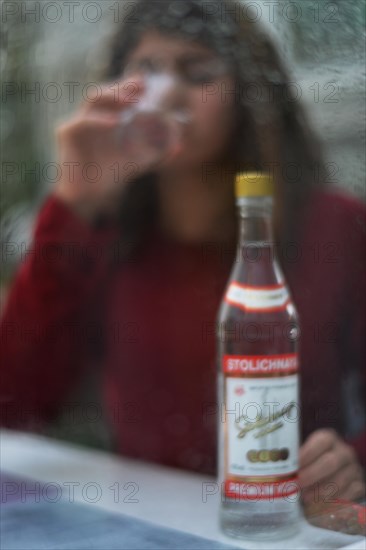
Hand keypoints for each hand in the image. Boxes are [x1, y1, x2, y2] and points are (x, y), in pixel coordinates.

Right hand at [54, 75, 180, 222]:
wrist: (90, 194)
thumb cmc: (110, 174)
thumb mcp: (138, 161)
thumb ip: (156, 152)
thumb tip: (179, 147)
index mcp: (105, 118)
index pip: (116, 96)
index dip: (128, 86)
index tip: (145, 83)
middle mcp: (90, 116)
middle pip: (105, 92)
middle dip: (122, 87)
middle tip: (141, 87)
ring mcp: (77, 122)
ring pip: (92, 99)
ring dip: (112, 96)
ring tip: (130, 100)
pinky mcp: (66, 132)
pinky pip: (82, 121)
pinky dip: (99, 120)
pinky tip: (116, 122)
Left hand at [299, 429, 364, 504]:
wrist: (334, 472)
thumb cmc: (313, 461)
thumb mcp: (306, 455)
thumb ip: (296, 459)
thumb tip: (279, 468)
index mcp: (329, 438)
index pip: (322, 441)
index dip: (308, 453)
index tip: (295, 466)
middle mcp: (345, 451)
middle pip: (330, 462)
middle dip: (312, 474)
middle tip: (298, 484)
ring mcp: (354, 468)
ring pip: (340, 480)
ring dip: (321, 491)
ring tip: (305, 498)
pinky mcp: (360, 485)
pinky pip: (349, 494)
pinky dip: (333, 501)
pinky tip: (320, 505)